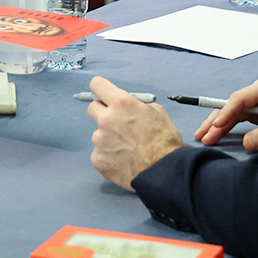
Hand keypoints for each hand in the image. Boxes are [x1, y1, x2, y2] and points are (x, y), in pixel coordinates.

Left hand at [87, 76, 185, 190]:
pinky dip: (109, 155)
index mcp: (121, 104)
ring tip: (127, 149)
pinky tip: (123, 160)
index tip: (103, 93)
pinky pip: (99, 152)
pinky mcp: (98, 159)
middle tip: (117, 123)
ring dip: (108, 137)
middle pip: (93, 108)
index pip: (97, 85)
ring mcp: (99, 140)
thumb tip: (129, 106)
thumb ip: (137, 105)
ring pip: (98, 133)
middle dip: (104, 112)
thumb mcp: (157, 112)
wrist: (164, 171)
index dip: (101, 88)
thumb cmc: (164, 141)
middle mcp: (106, 119)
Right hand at [193, 75, 257, 151]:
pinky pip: (238, 117)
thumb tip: (246, 143)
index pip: (240, 99)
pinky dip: (227, 126)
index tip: (216, 125)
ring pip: (231, 112)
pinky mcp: (257, 109)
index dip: (226, 112)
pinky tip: (215, 133)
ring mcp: (256, 100)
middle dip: (215, 120)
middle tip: (202, 134)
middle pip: (231, 105)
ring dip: (217, 124)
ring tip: (203, 137)